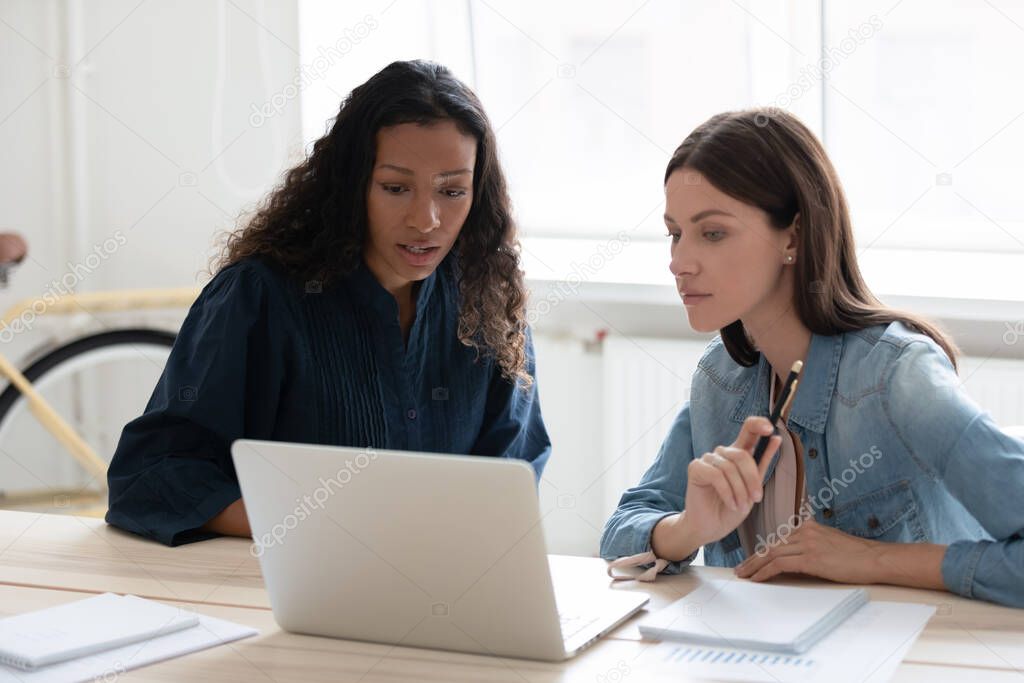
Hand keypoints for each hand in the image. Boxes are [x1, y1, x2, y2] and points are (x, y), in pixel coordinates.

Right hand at [681, 416, 780, 547]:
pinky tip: (730, 503)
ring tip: (740, 506)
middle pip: (742, 454)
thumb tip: (776, 438)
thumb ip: (762, 463)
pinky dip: (726, 492)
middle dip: (751, 479)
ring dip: (739, 491)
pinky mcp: (695, 468)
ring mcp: (708, 459)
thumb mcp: (754, 488)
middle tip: (756, 498)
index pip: (748, 430)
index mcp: (738, 454)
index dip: (758, 425)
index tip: (771, 429)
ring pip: (730, 467)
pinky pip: (716, 475)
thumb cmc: (732, 508)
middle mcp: (723, 453)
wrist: (712, 527)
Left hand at [734, 518, 881, 583]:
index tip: (751, 561)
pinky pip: (779, 564)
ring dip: (754, 566)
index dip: (762, 551)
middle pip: (770, 545)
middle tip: (740, 569)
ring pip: (771, 554)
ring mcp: (807, 543)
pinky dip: (765, 572)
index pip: (778, 540)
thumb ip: (810, 546)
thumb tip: (794, 559)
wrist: (875, 559)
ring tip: (743, 576)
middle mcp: (805, 531)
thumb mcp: (829, 544)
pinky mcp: (811, 558)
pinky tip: (757, 579)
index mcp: (808, 527)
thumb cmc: (856, 556)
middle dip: (753, 559)